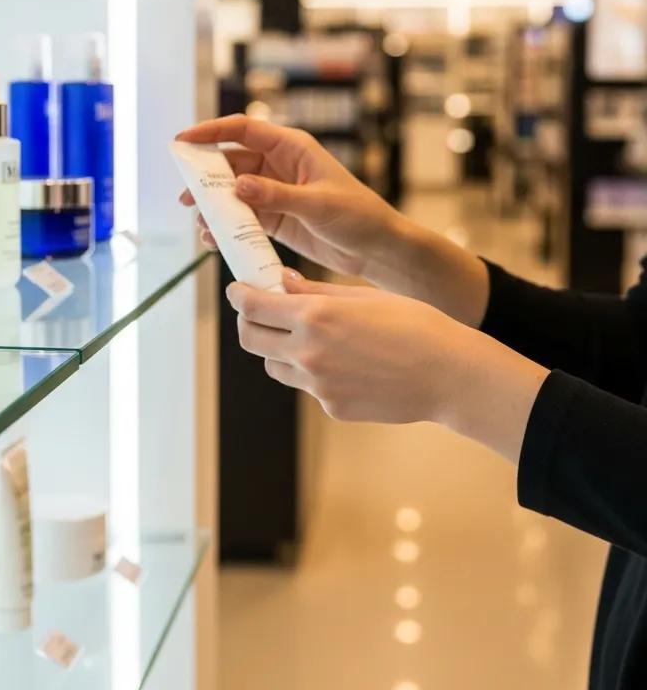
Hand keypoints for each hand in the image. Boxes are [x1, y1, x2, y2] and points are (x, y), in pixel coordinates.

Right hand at [177, 115, 401, 278]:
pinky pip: (242, 217)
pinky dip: (226, 226)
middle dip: (205, 178)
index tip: (182, 142)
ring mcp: (274, 191)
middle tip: (185, 197)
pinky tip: (215, 240)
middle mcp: (278, 165)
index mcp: (292, 147)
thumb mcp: (317, 205)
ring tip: (201, 224)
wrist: (378, 249)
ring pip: (232, 192)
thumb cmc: (359, 217)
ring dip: (213, 206)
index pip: (243, 130)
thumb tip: (237, 186)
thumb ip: (276, 195)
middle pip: (231, 162)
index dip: (210, 132)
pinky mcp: (274, 217)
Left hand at [228, 268, 549, 462]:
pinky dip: (314, 373)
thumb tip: (280, 282)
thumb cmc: (413, 324)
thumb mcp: (360, 296)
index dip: (239, 295)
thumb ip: (313, 292)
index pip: (251, 306)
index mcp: (314, 317)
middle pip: (250, 339)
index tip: (239, 290)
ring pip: (275, 366)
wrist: (449, 374)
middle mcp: (308, 353)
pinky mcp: (331, 407)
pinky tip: (346, 363)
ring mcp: (318, 385)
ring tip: (307, 338)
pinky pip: (308, 387)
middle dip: (248, 323)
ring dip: (279, 350)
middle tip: (261, 312)